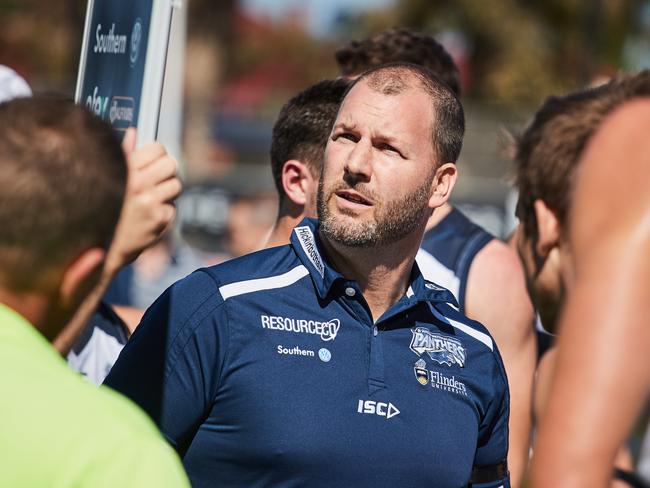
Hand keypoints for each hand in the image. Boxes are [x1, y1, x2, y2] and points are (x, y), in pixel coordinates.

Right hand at [104, 128, 181, 278]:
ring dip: (167, 191)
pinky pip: (172, 207)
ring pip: (176, 185)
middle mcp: (138, 183)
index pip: (158, 149)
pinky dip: (164, 211)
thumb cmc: (100, 206)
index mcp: (124, 168)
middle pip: (171, 165)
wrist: (98, 245)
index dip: (158, 154)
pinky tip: (149, 215)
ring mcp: (150, 202)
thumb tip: (134, 132)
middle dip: (166, 171)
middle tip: (157, 179)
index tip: (153, 161)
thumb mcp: (106, 176)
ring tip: (153, 197)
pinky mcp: (159, 220)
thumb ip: (124, 153)